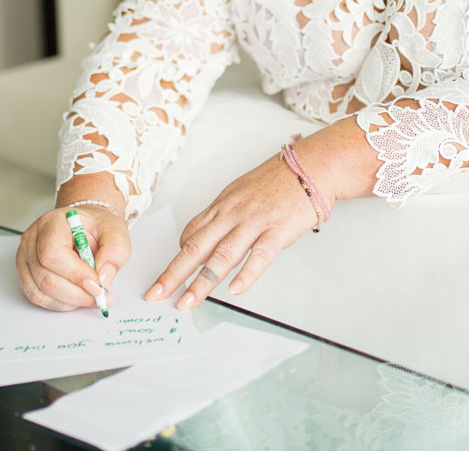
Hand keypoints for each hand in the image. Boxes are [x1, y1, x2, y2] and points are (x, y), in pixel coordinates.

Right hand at [16, 203, 130, 311]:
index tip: (97, 284)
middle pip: (46, 277)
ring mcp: (26, 257)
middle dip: (76, 293)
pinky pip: (37, 297)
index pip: (53, 253)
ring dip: (69, 301)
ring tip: (90, 295)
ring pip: (41, 291)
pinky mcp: (26, 273)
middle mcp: (33, 239)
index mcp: (52, 223)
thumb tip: (103, 278)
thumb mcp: (115, 231)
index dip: (75, 274)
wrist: (83, 227)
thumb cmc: (95, 227)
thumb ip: (114, 252)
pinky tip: (75, 297)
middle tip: (100, 295)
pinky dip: (59, 303)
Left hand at [145, 151, 321, 310]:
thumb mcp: (242, 191)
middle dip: (173, 274)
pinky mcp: (278, 230)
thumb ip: (226, 215)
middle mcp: (233, 214)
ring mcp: (255, 222)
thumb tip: (209, 236)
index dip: (177, 257)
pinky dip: (247, 274)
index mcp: (223, 205)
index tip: (166, 276)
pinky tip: (236, 289)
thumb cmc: (278, 179)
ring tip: (188, 302)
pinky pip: (260, 255)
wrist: (311, 166)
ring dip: (202, 282)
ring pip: (222, 255)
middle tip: (156, 294)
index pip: (191, 233)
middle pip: (196, 246)